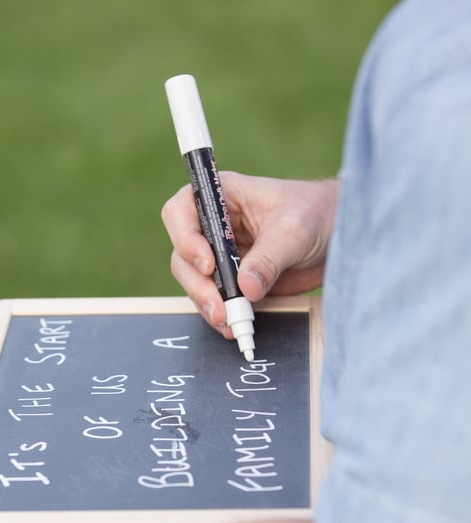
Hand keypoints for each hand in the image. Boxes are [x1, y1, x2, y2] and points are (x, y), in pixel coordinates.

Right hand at [162, 173, 337, 335]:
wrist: (340, 236)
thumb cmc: (318, 214)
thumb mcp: (295, 231)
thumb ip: (268, 258)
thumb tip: (245, 288)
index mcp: (223, 196)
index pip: (181, 212)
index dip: (186, 238)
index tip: (209, 264)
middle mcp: (215, 225)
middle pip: (183, 254)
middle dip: (198, 284)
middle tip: (220, 307)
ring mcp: (221, 255)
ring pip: (195, 281)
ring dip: (206, 304)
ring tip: (230, 321)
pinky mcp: (233, 281)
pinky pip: (215, 299)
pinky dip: (221, 315)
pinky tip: (234, 326)